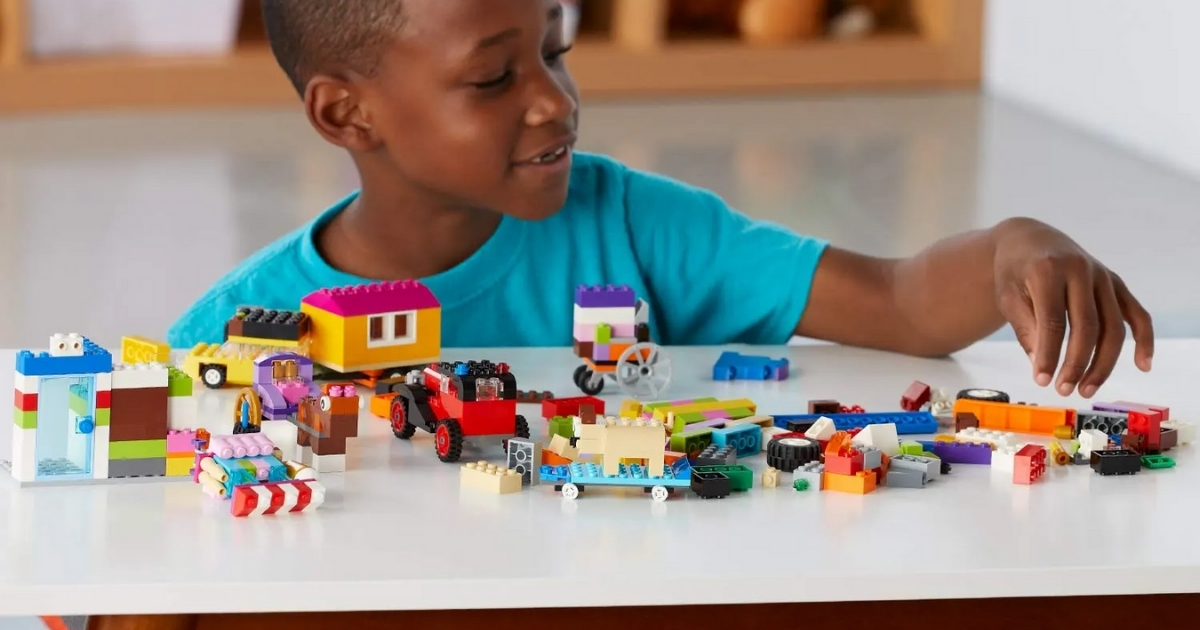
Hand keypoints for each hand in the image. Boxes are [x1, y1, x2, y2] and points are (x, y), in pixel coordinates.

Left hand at [992, 218, 1152, 397]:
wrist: (1031, 241)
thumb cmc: (1015, 270)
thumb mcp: (1007, 295)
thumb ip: (1024, 327)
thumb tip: (1040, 364)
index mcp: (1049, 270)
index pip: (1053, 320)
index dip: (1049, 353)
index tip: (1040, 379)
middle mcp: (1081, 270)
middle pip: (1087, 326)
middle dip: (1076, 363)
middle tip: (1063, 389)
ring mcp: (1103, 276)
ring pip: (1113, 326)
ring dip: (1103, 362)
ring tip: (1086, 388)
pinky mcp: (1116, 283)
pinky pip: (1137, 314)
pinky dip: (1144, 340)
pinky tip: (1142, 365)